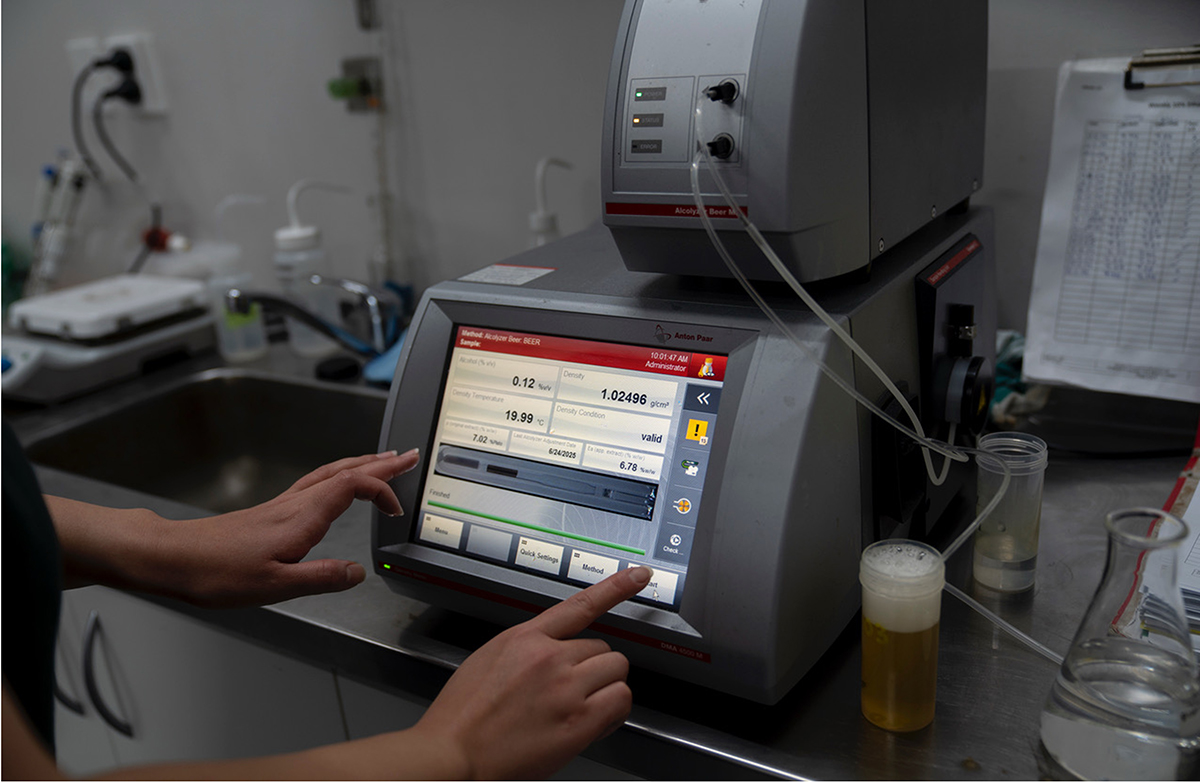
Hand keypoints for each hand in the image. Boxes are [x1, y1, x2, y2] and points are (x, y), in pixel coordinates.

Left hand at [172, 449, 419, 607]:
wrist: (172, 558)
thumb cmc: (216, 572)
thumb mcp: (275, 586)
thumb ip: (321, 578)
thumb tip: (358, 573)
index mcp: (302, 518)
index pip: (354, 486)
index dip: (382, 491)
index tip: (398, 510)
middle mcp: (294, 504)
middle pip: (346, 471)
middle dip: (382, 463)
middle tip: (409, 456)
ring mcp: (282, 505)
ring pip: (331, 473)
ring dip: (362, 465)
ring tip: (384, 461)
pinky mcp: (271, 512)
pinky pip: (316, 482)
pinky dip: (339, 476)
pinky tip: (338, 484)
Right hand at [412, 566, 651, 779]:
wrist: (453, 753)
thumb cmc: (463, 715)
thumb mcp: (491, 659)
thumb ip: (528, 648)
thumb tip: (555, 649)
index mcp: (526, 638)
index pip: (580, 604)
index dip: (615, 587)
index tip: (639, 576)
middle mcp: (549, 658)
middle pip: (603, 647)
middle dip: (592, 668)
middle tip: (571, 691)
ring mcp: (565, 688)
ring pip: (616, 671)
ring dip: (605, 688)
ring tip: (580, 707)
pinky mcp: (578, 721)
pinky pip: (620, 701)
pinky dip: (614, 711)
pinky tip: (595, 721)